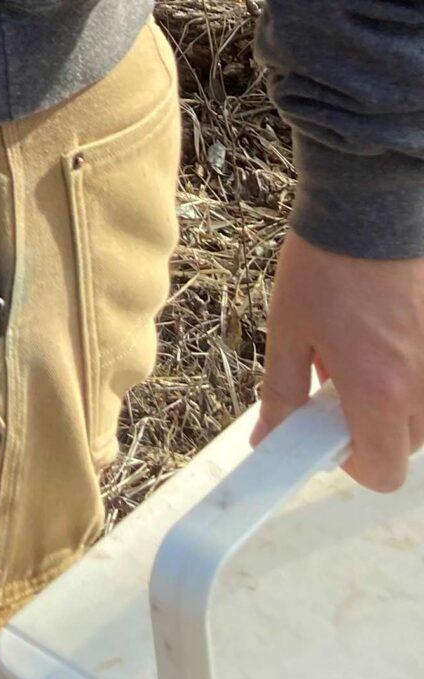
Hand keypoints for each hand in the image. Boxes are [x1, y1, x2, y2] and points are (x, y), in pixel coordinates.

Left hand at [253, 226, 423, 489]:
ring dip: (397, 402)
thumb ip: (282, 393)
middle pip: (408, 444)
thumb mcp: (288, 329)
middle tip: (340, 385)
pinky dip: (413, 370)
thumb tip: (270, 440)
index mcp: (379, 392)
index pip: (383, 470)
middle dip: (374, 428)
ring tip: (364, 352)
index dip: (355, 463)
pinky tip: (386, 334)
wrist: (369, 207)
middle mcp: (422, 386)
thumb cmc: (324, 265)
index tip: (331, 432)